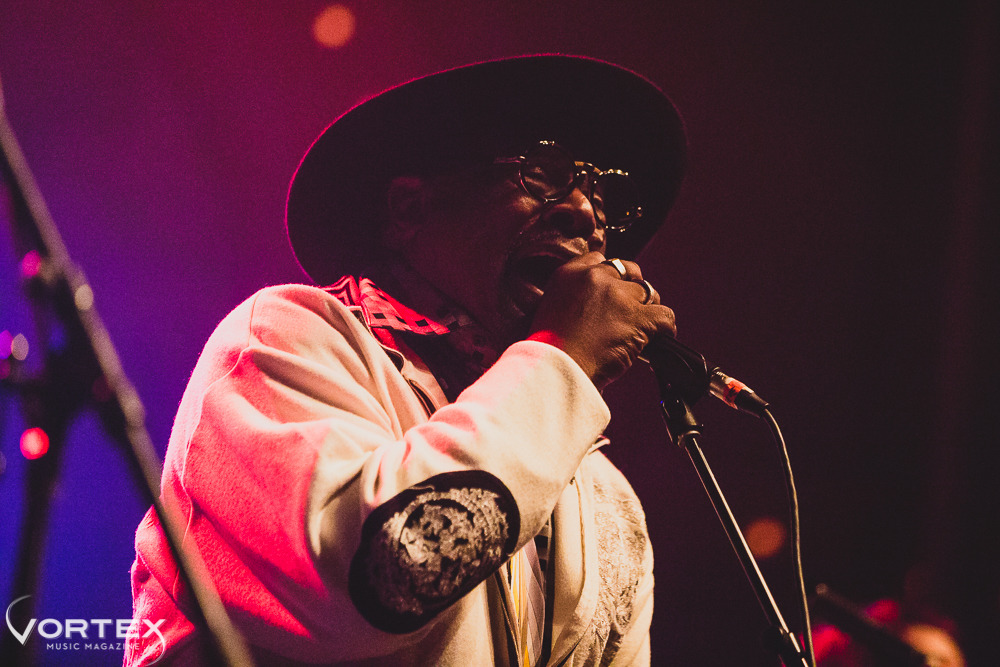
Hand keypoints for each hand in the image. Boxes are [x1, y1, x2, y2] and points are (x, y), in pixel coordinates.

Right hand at [526, 252, 676, 389]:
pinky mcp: (637, 317)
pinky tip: (659, 337)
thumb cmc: (550, 350)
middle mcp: (594, 278)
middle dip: (632, 289)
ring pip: (648, 293)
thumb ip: (573, 298)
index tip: (613, 290)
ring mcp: (618, 296)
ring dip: (647, 310)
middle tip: (630, 310)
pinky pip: (665, 315)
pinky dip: (666, 328)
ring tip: (641, 328)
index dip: (611, 277)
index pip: (599, 259)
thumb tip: (595, 305)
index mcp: (569, 274)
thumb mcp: (550, 311)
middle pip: (628, 271)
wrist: (556, 369)